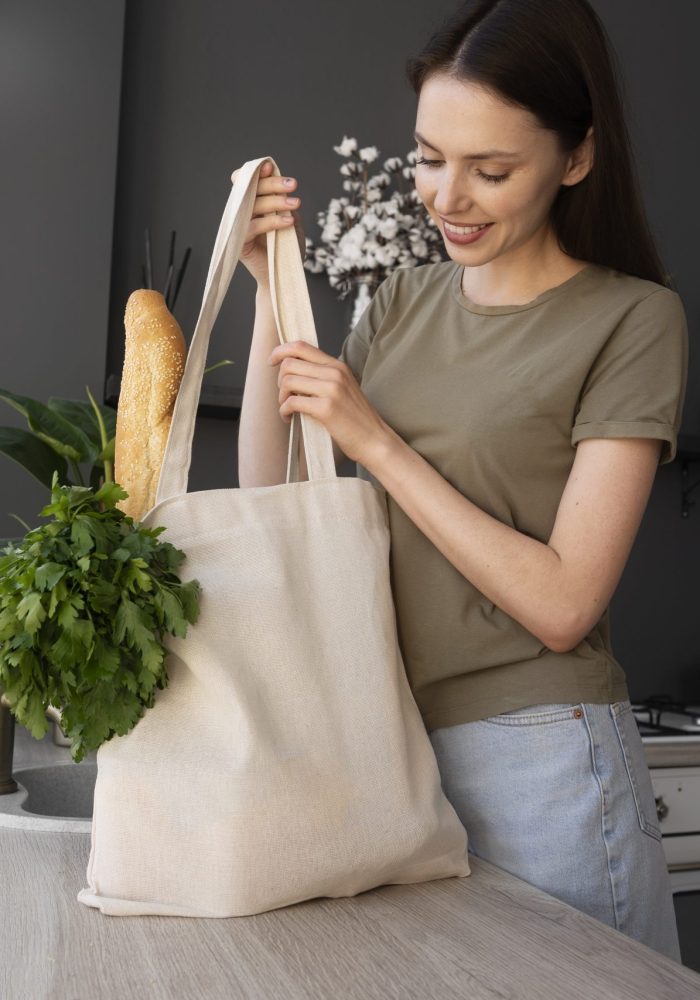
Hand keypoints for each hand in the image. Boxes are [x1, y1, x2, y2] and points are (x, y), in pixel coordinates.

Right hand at [231, 160, 305, 284]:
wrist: (283, 275)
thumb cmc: (287, 247)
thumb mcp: (291, 220)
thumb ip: (285, 203)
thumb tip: (282, 184)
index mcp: (252, 203)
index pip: (248, 182)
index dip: (257, 172)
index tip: (271, 167)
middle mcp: (242, 212)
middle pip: (251, 189)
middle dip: (273, 184)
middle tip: (293, 185)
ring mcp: (239, 226)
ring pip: (253, 205)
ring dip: (276, 201)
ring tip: (295, 203)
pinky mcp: (239, 242)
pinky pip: (253, 226)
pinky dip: (271, 222)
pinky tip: (288, 221)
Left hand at [268, 341, 391, 465]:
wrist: (374, 440)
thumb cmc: (356, 419)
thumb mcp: (344, 388)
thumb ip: (324, 376)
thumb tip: (292, 371)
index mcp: (338, 366)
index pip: (301, 346)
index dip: (281, 351)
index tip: (272, 361)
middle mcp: (334, 373)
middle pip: (290, 363)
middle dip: (280, 380)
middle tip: (284, 396)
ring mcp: (331, 389)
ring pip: (288, 381)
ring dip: (281, 397)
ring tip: (287, 409)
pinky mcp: (326, 408)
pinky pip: (291, 402)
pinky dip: (284, 411)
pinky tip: (289, 418)